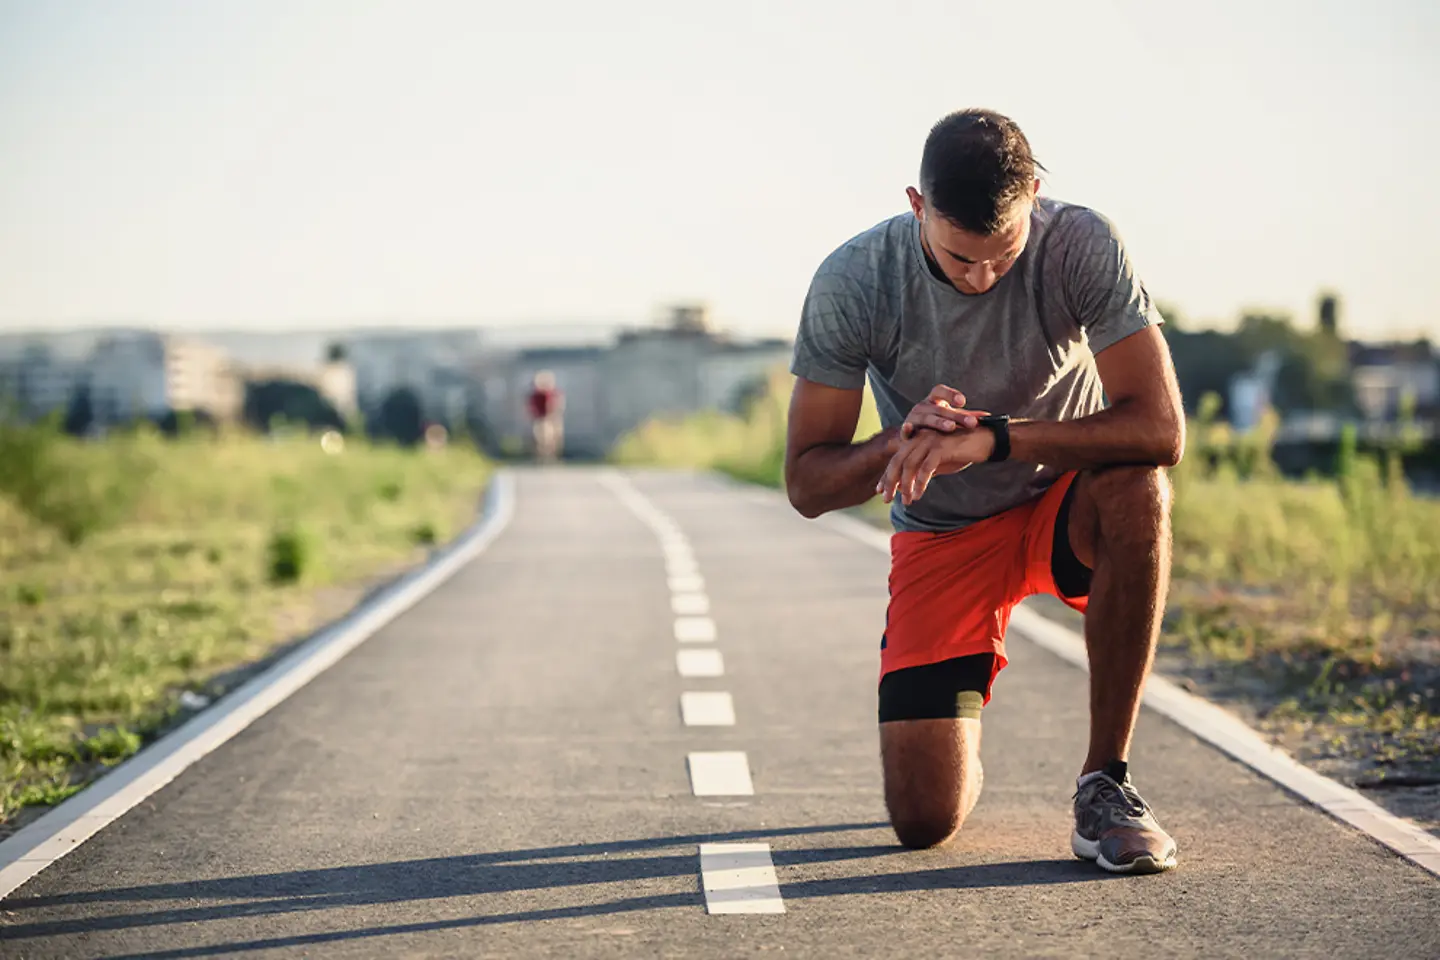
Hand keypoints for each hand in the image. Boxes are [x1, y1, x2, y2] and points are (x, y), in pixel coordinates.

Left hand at [878, 425, 995, 504]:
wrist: (986, 440)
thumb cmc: (963, 451)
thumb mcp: (939, 463)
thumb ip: (923, 471)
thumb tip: (908, 487)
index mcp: (918, 440)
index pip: (897, 459)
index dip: (887, 476)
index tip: (880, 491)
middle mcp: (920, 438)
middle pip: (898, 461)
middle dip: (890, 482)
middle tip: (886, 499)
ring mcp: (930, 441)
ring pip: (909, 465)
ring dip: (905, 486)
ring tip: (905, 501)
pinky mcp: (941, 447)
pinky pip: (926, 468)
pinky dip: (920, 483)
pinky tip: (918, 495)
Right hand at [901, 385, 990, 438]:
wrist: (915, 442)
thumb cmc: (938, 428)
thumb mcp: (952, 419)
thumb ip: (968, 417)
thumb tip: (990, 418)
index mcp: (934, 401)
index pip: (940, 391)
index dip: (951, 394)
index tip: (963, 401)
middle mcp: (923, 407)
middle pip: (938, 408)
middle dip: (955, 415)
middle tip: (971, 423)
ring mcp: (913, 419)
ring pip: (925, 418)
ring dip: (938, 422)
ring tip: (951, 427)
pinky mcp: (905, 432)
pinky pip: (905, 430)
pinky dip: (907, 429)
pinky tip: (910, 429)